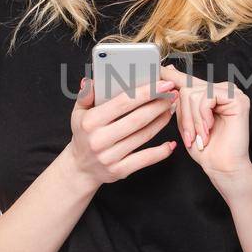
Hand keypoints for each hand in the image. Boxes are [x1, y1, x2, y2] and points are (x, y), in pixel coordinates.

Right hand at [65, 75, 179, 184]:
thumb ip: (85, 95)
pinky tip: (171, 143)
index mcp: (91, 122)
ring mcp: (110, 157)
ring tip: (171, 109)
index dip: (146, 92)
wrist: (80, 168)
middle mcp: (99, 140)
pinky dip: (161, 151)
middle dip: (159, 105)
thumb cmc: (84, 135)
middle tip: (173, 94)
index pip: (123, 102)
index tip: (163, 83)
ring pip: (144, 136)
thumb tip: (90, 81)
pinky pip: (145, 159)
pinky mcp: (119, 171)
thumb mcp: (78, 113)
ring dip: (161, 122)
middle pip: (138, 119)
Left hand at [159, 63, 251, 181]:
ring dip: (193, 120)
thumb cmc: (205, 150)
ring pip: (194, 93)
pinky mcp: (238, 98)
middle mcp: (222, 89)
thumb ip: (178, 99)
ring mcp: (231, 92)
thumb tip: (166, 73)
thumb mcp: (184, 121)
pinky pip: (206, 98)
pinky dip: (202, 117)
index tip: (156, 66)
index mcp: (210, 93)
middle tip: (191, 136)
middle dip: (184, 115)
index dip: (171, 74)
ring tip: (201, 136)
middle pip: (187, 88)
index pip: (187, 79)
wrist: (222, 168)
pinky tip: (209, 129)